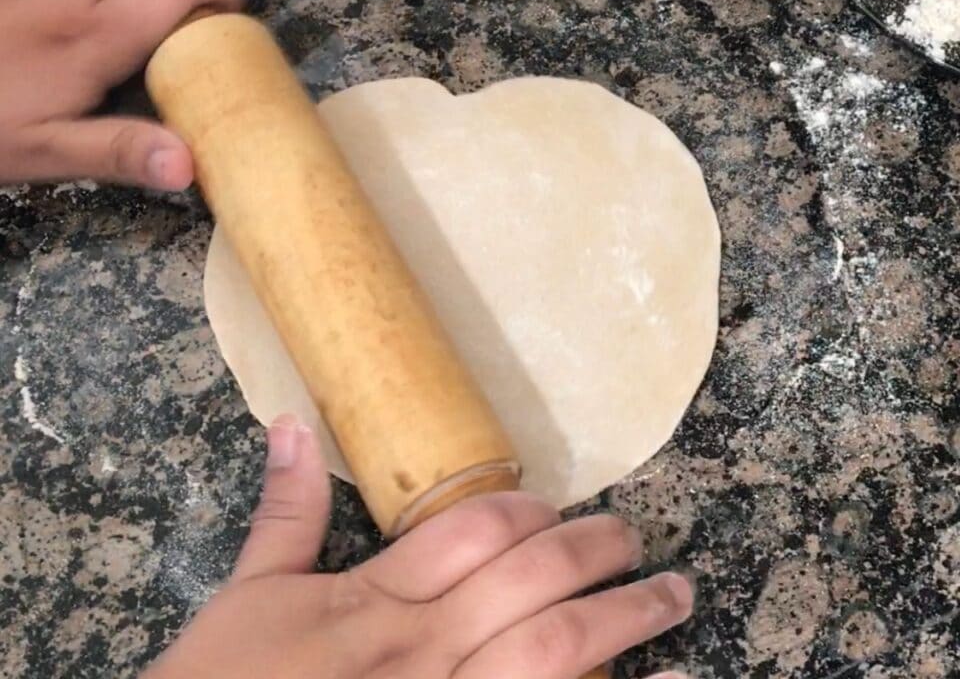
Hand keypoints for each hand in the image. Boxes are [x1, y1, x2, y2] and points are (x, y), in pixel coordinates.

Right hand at [145, 414, 691, 678]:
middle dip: (593, 551)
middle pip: (531, 579)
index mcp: (377, 601)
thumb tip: (292, 423)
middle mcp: (425, 650)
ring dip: (625, 617)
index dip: (523, 511)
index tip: (553, 509)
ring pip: (556, 652)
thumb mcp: (248, 596)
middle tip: (632, 536)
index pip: (473, 531)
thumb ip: (287, 512)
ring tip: (676, 594)